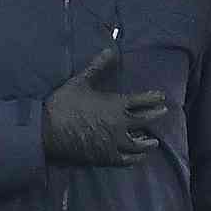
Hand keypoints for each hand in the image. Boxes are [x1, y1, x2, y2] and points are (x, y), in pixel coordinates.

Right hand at [42, 48, 168, 166]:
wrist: (47, 131)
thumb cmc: (63, 104)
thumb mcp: (81, 81)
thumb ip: (97, 67)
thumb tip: (109, 50)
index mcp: (116, 104)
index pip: (142, 101)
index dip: (154, 98)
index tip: (162, 97)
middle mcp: (120, 124)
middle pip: (146, 120)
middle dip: (156, 115)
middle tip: (164, 112)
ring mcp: (114, 142)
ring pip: (139, 144)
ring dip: (148, 142)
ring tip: (153, 141)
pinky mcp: (106, 157)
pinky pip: (126, 159)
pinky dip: (135, 158)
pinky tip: (138, 157)